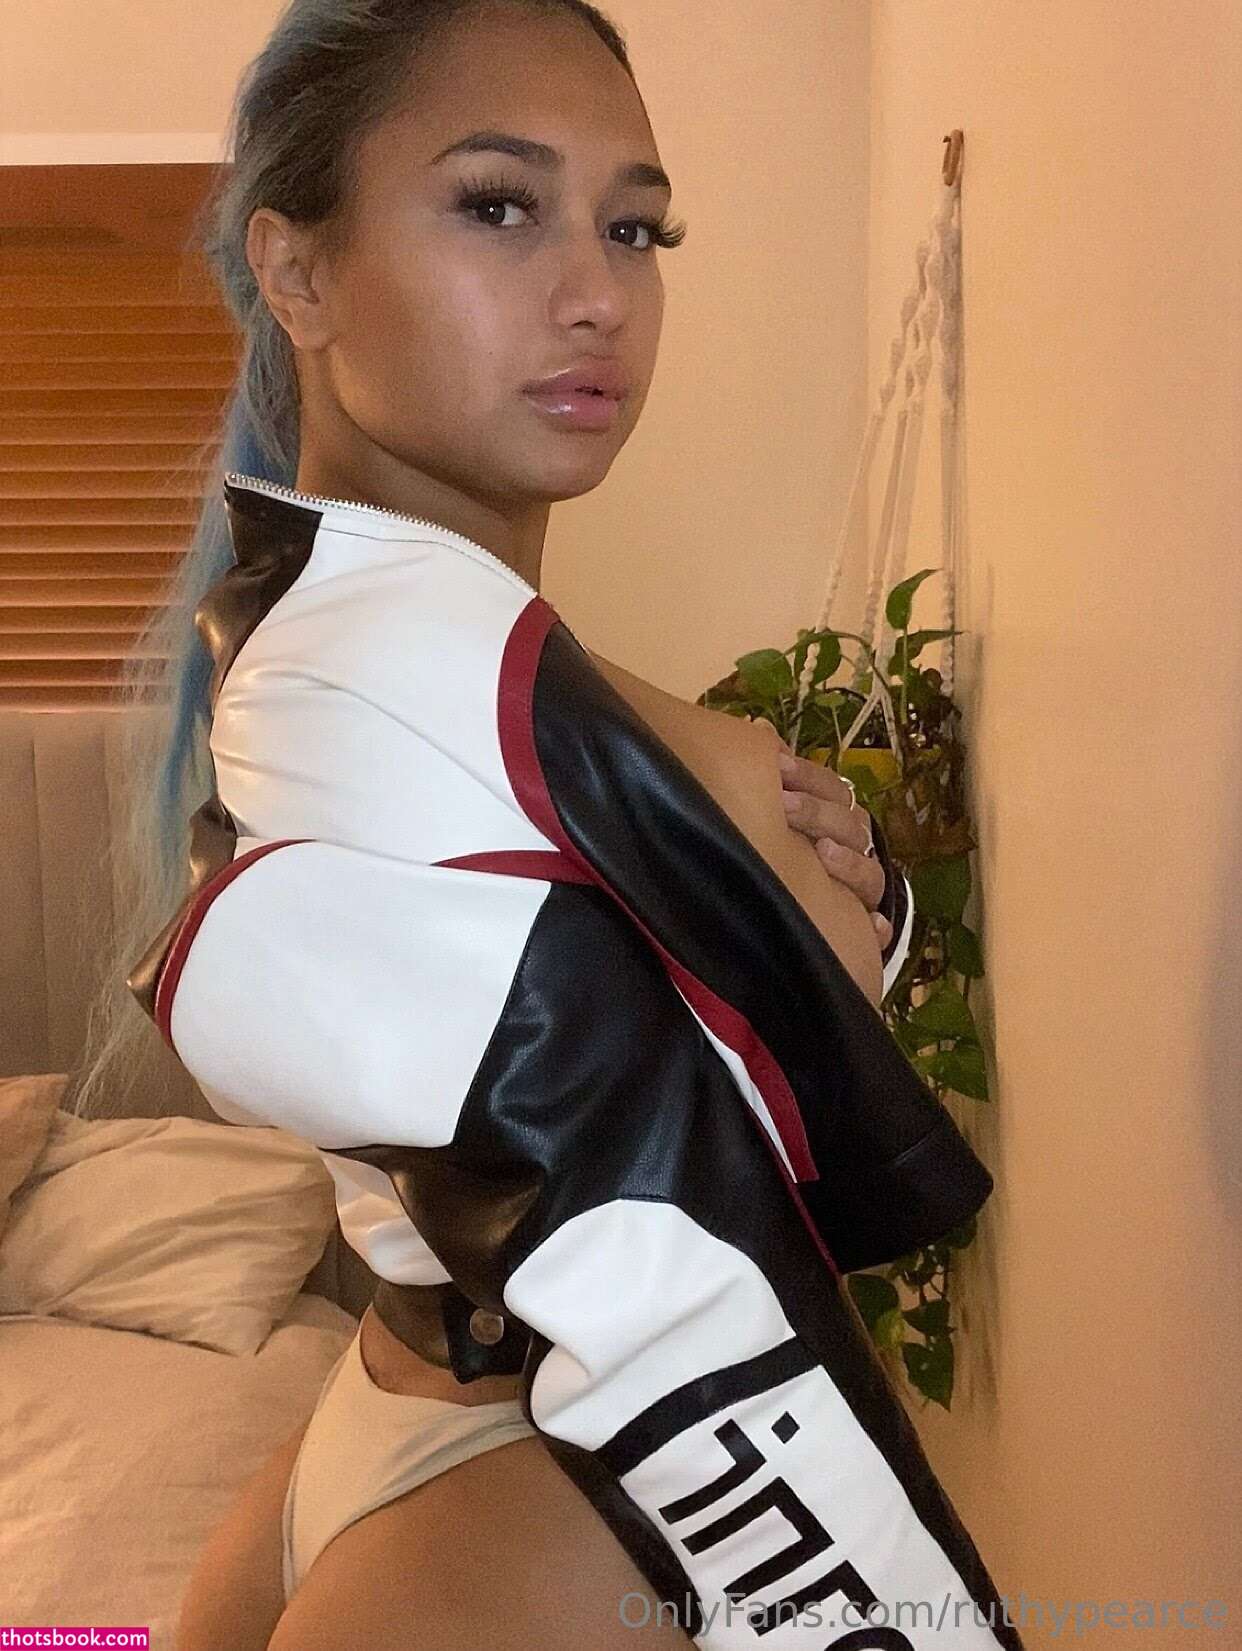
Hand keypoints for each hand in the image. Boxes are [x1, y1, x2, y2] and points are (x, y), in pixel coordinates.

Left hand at [770, 741, 891, 948]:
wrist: (820, 906)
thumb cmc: (798, 847)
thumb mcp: (787, 809)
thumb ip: (780, 776)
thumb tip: (759, 728)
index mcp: (839, 817)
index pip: (835, 789)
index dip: (809, 778)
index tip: (778, 766)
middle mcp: (857, 848)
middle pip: (850, 826)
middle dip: (818, 813)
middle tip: (784, 806)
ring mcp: (863, 888)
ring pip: (869, 873)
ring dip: (849, 862)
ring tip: (823, 853)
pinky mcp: (867, 927)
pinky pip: (880, 929)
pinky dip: (877, 928)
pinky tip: (872, 926)